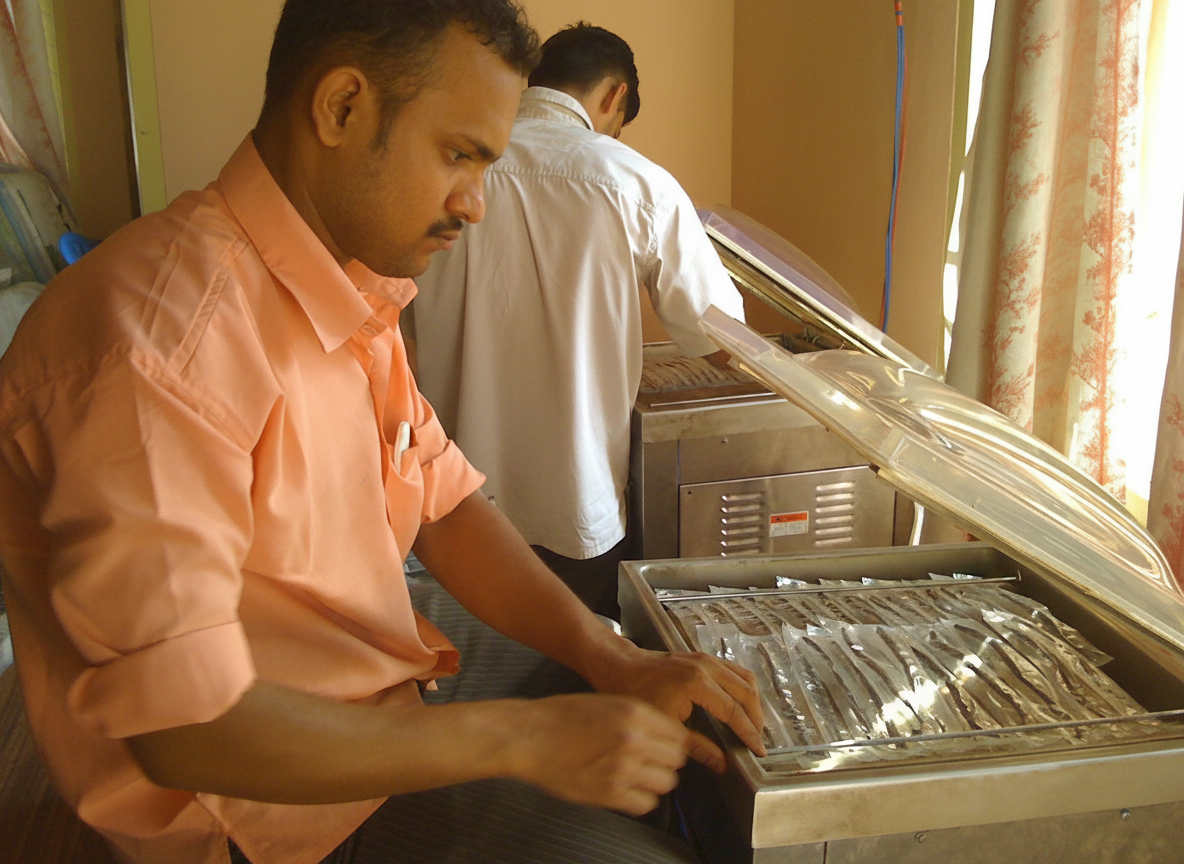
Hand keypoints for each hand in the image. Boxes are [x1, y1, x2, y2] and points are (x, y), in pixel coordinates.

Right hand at [509, 693, 698, 815]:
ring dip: (654, 781)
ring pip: (665, 783)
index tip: (664, 748)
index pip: (678, 735)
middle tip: (649, 763)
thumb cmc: (561, 716)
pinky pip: (646, 804)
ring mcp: (623, 768)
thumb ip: (637, 717)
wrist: (529, 736)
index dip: (672, 743)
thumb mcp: (606, 702)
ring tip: (636, 777)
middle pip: (676, 760)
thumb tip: (662, 734)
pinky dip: (640, 800)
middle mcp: (634, 740)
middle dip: (665, 762)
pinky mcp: (609, 793)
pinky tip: (625, 790)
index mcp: (634, 713)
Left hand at [590, 647, 766, 769]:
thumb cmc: (634, 693)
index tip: (759, 751)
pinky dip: (743, 687)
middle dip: (756, 719)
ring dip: (753, 702)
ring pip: (744, 678)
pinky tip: (741, 702)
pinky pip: (734, 670)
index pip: (734, 711)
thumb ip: (696, 746)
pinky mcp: (703, 656)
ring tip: (753, 724)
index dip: (749, 733)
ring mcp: (706, 658)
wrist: (619, 665)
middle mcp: (706, 667)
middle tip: (758, 740)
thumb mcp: (665, 726)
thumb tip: (721, 764)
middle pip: (746, 693)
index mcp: (698, 683)